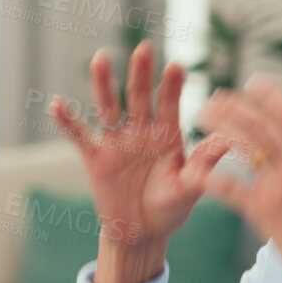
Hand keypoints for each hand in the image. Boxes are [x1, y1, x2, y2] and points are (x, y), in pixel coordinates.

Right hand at [50, 41, 219, 282]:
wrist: (141, 234)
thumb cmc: (170, 209)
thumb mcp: (190, 188)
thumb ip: (203, 165)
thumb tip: (225, 140)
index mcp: (167, 136)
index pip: (169, 105)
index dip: (171, 87)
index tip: (176, 66)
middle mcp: (141, 133)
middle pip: (139, 97)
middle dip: (141, 74)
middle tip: (143, 48)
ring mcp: (116, 143)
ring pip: (108, 108)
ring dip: (103, 84)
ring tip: (100, 59)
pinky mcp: (96, 159)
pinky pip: (79, 137)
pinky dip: (68, 122)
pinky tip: (56, 104)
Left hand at [185, 78, 281, 282]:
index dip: (269, 96)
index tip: (252, 81)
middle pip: (263, 124)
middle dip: (236, 106)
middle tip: (213, 97)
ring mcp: (280, 186)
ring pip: (247, 145)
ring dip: (220, 127)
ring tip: (198, 117)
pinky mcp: (264, 211)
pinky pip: (231, 189)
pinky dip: (209, 178)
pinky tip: (190, 172)